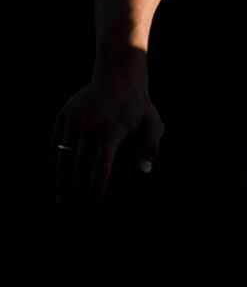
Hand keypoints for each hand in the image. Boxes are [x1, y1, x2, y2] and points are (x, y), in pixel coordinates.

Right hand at [52, 66, 163, 212]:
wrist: (119, 76)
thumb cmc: (138, 106)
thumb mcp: (153, 123)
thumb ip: (150, 147)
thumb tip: (144, 172)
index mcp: (111, 134)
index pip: (100, 171)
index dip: (95, 191)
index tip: (93, 207)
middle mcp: (89, 129)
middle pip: (78, 168)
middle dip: (76, 191)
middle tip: (75, 210)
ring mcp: (74, 121)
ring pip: (62, 157)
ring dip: (60, 180)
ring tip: (61, 199)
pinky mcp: (64, 115)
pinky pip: (54, 143)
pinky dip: (53, 161)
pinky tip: (55, 176)